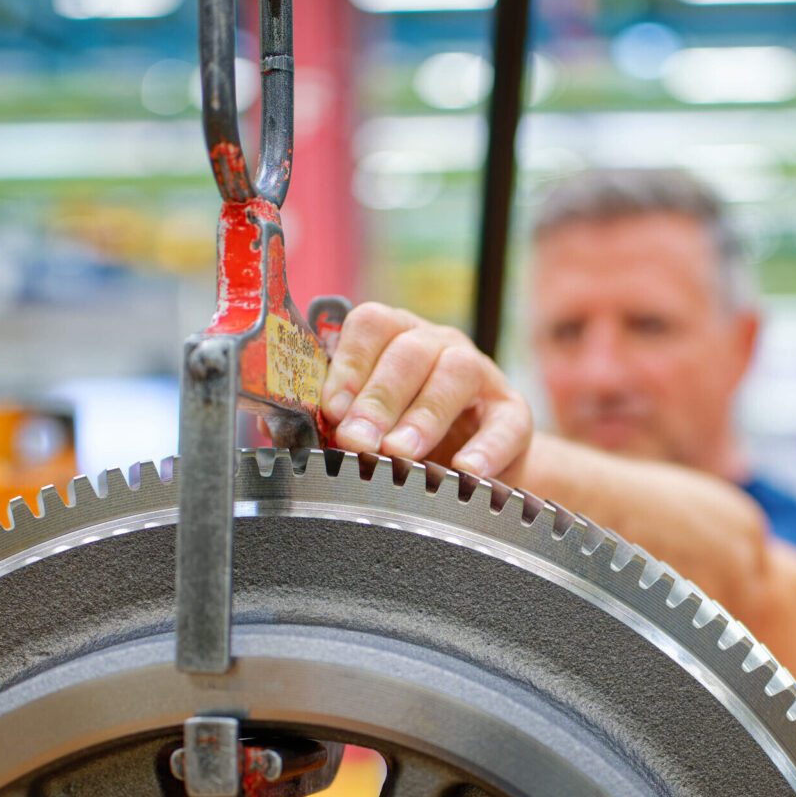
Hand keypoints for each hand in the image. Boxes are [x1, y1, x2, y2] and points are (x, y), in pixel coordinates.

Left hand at [321, 303, 533, 478]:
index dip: (349, 364)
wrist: (467, 471)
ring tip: (400, 452)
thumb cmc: (404, 441)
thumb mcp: (364, 428)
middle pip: (409, 351)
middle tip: (357, 440)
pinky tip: (465, 471)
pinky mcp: (513, 413)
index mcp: (395, 337)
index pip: (371, 325)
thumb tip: (282, 430)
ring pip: (457, 372)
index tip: (331, 409)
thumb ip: (326, 423)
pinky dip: (487, 447)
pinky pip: (507, 422)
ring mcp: (480, 374)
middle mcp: (438, 345)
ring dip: (424, 415)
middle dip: (378, 398)